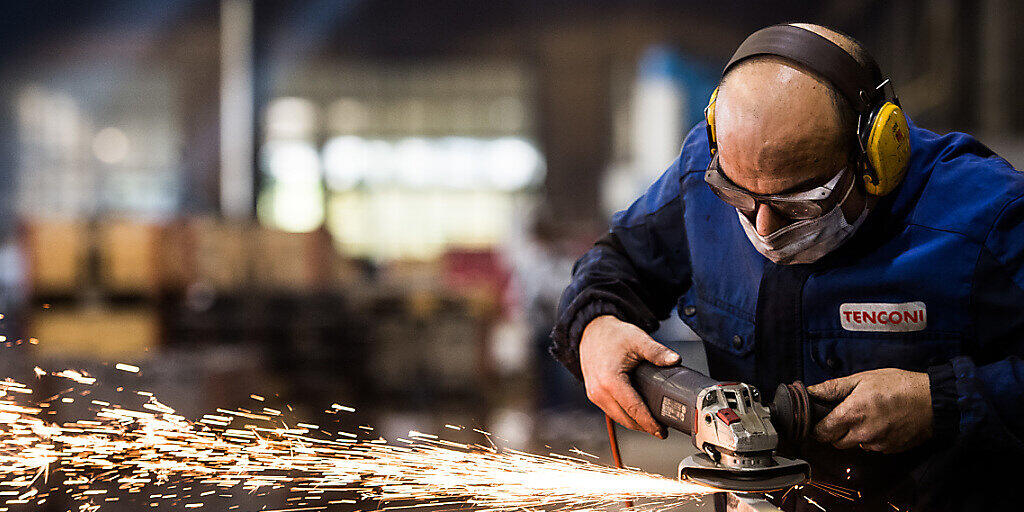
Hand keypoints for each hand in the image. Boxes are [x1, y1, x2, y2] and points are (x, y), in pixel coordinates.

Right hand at [579, 315, 679, 437]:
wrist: (590, 331)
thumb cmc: (612, 335)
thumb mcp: (638, 340)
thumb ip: (657, 352)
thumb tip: (675, 360)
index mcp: (610, 381)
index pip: (634, 410)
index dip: (649, 423)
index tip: (662, 431)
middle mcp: (599, 391)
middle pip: (625, 419)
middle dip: (644, 427)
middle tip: (661, 430)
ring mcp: (594, 394)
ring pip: (617, 418)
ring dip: (634, 423)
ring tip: (652, 423)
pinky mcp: (593, 394)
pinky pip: (611, 411)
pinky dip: (624, 415)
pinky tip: (637, 414)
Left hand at [808, 368, 931, 453]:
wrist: (933, 401)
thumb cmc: (898, 386)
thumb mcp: (862, 379)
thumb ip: (833, 388)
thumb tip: (810, 391)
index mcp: (852, 414)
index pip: (822, 433)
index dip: (818, 427)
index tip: (820, 420)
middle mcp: (863, 434)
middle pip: (836, 442)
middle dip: (836, 431)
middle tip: (845, 414)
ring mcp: (877, 444)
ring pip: (855, 445)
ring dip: (855, 434)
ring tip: (868, 415)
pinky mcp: (889, 449)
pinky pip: (872, 447)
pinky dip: (872, 438)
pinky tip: (881, 422)